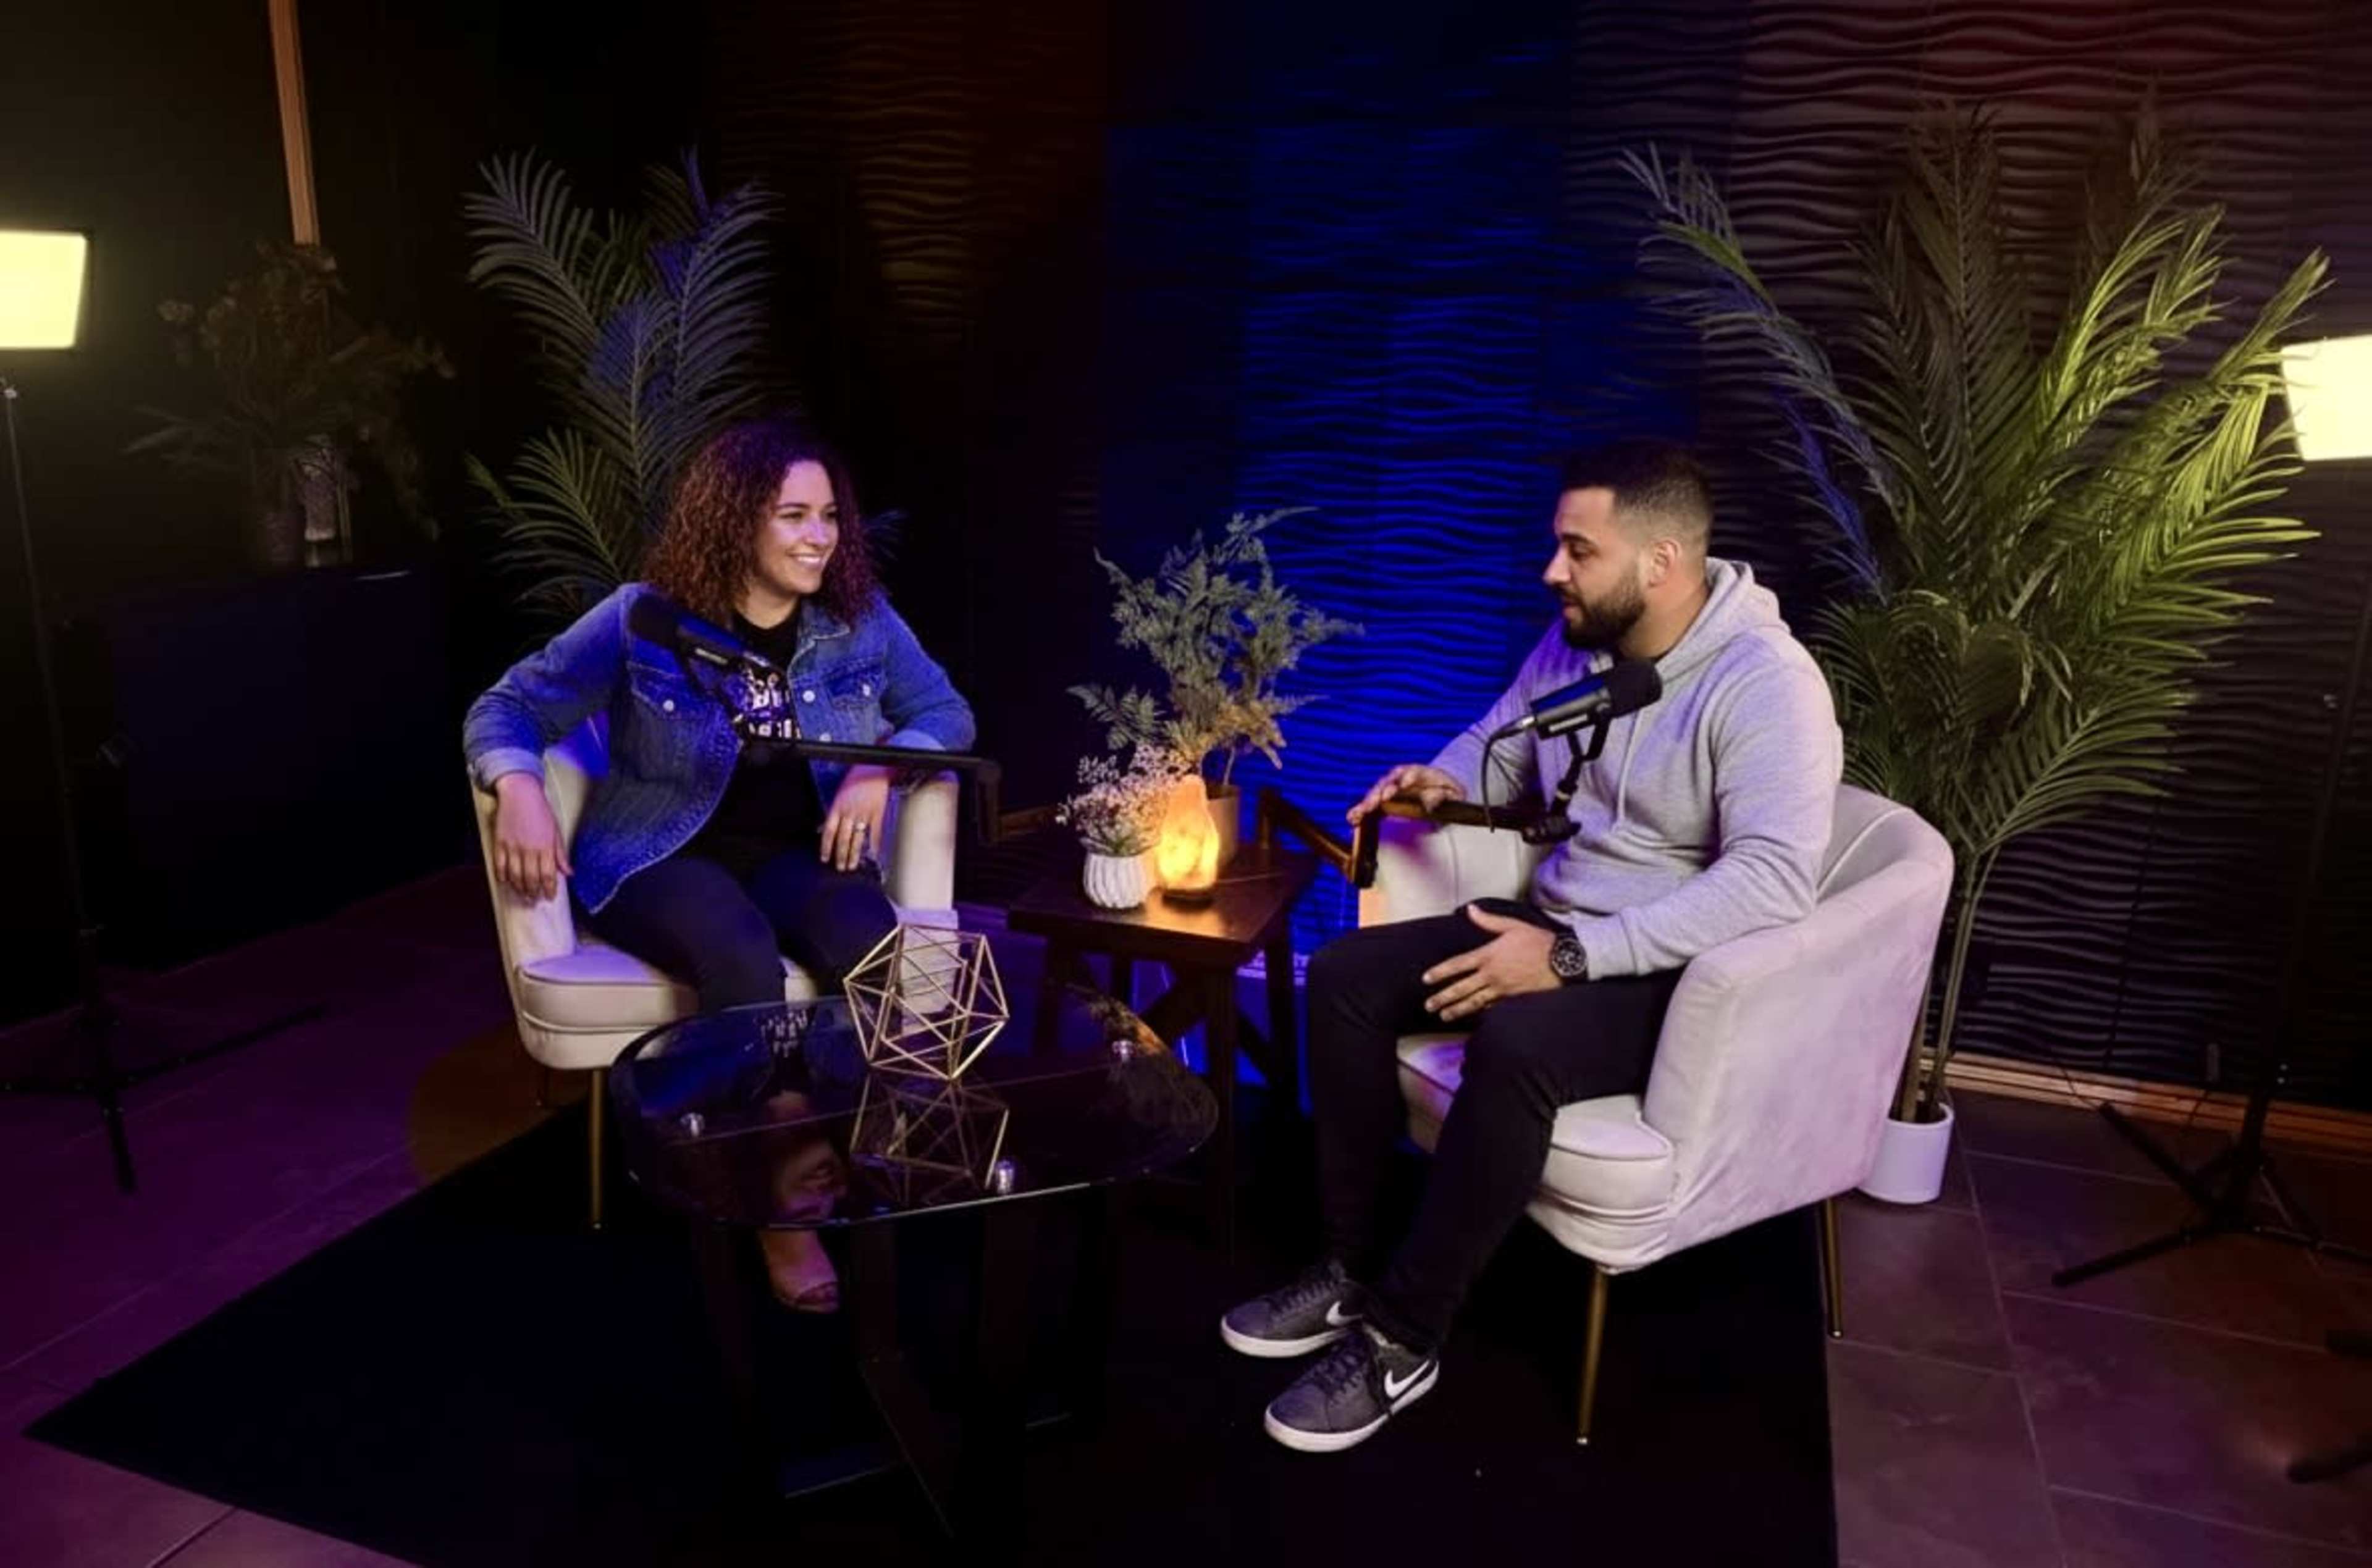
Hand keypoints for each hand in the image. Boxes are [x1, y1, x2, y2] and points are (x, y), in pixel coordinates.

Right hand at [491, 772, 570, 901]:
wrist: (520, 794)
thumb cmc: (541, 811)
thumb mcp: (556, 831)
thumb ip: (561, 854)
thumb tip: (569, 872)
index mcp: (546, 846)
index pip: (548, 875)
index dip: (549, 889)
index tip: (550, 897)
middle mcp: (529, 849)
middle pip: (531, 878)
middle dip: (534, 892)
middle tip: (535, 899)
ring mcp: (513, 847)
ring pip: (515, 875)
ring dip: (519, 887)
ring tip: (523, 894)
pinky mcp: (500, 843)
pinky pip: (499, 865)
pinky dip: (502, 876)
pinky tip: (506, 882)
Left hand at [823, 764, 893, 871]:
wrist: (873, 768)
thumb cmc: (855, 780)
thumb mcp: (839, 795)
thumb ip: (835, 812)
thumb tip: (827, 829)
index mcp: (837, 807)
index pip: (828, 831)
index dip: (826, 847)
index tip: (825, 858)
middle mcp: (849, 812)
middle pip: (843, 839)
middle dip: (841, 855)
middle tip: (840, 868)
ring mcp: (864, 813)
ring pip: (857, 838)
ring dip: (854, 854)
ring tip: (853, 866)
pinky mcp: (878, 813)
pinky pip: (875, 832)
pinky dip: (874, 845)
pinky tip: (873, 855)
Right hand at [1348, 763, 1464, 824]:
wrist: (1437, 788)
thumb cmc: (1447, 792)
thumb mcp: (1452, 794)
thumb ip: (1442, 796)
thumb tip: (1430, 803)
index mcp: (1419, 773)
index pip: (1413, 772)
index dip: (1408, 777)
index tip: (1404, 784)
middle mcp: (1401, 778)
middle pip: (1389, 782)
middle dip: (1383, 790)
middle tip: (1379, 799)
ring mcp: (1390, 787)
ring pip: (1376, 792)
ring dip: (1369, 801)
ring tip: (1361, 812)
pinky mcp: (1382, 799)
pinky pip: (1370, 804)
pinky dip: (1361, 810)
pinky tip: (1352, 818)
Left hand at [1421, 905, 1560, 1020]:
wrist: (1562, 961)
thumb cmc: (1538, 941)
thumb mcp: (1513, 926)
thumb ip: (1488, 921)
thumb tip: (1471, 909)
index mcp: (1489, 955)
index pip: (1458, 965)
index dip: (1440, 972)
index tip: (1426, 979)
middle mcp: (1492, 975)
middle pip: (1461, 988)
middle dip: (1443, 997)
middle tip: (1429, 1005)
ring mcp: (1502, 990)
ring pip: (1474, 1002)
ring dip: (1457, 1010)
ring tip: (1444, 1016)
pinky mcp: (1513, 999)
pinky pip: (1491, 1008)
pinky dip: (1479, 1013)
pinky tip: (1471, 1017)